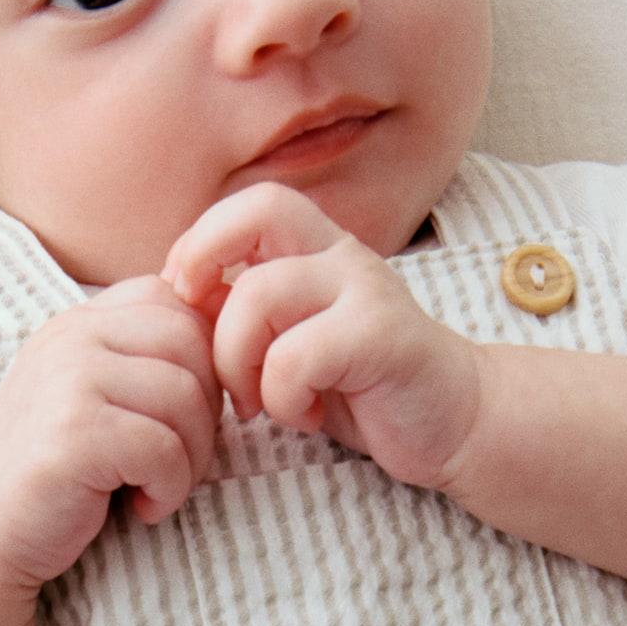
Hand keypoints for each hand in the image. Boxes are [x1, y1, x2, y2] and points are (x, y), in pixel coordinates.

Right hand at [0, 277, 220, 590]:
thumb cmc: (55, 478)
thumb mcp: (95, 401)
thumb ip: (142, 363)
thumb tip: (227, 334)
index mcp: (79, 322)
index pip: (173, 300)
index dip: (203, 357)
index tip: (185, 416)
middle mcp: (71, 337)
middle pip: (193, 343)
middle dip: (207, 410)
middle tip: (178, 461)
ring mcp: (69, 380)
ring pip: (187, 397)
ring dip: (191, 458)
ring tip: (156, 488)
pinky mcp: (74, 434)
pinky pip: (165, 449)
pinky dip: (168, 489)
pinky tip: (141, 507)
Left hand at [163, 187, 482, 492]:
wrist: (451, 423)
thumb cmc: (361, 386)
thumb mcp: (290, 343)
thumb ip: (244, 315)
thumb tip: (175, 301)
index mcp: (318, 249)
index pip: (253, 202)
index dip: (202, 240)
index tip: (185, 300)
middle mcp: (342, 256)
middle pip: (255, 218)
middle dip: (206, 272)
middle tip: (207, 343)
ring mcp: (366, 290)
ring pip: (260, 295)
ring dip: (239, 362)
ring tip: (262, 402)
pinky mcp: (382, 337)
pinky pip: (294, 357)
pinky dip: (284, 398)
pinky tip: (308, 416)